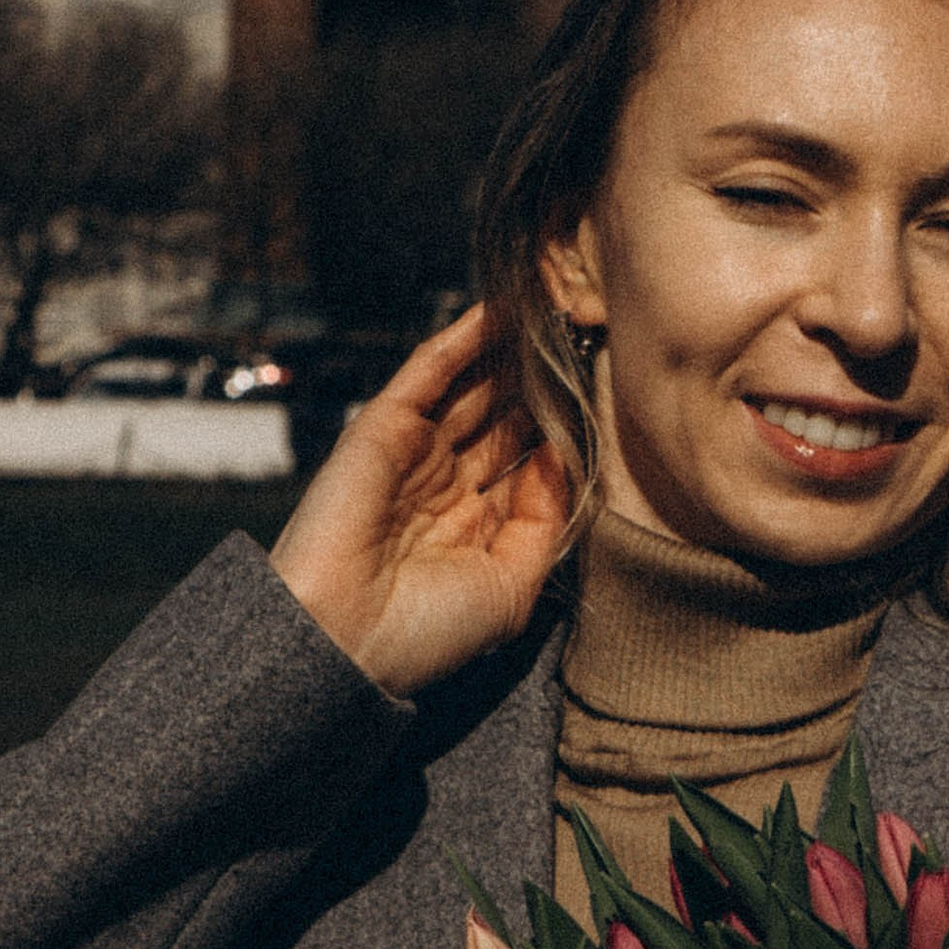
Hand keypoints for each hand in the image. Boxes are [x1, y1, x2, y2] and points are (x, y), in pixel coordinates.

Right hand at [269, 307, 574, 699]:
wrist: (345, 639)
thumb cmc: (427, 631)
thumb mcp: (511, 585)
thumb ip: (544, 519)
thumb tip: (561, 453)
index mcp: (475, 525)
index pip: (526, 460)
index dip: (562, 426)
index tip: (602, 393)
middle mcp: (446, 484)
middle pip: (503, 416)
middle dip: (541, 382)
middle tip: (584, 336)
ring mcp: (414, 451)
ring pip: (472, 387)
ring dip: (510, 350)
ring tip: (554, 310)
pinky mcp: (383, 426)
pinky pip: (430, 373)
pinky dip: (463, 339)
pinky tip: (502, 310)